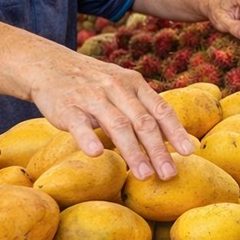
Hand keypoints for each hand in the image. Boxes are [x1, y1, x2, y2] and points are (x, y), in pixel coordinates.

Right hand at [27, 54, 195, 180]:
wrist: (50, 64)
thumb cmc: (94, 83)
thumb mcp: (122, 87)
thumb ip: (144, 108)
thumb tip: (172, 139)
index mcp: (134, 84)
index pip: (160, 109)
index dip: (175, 131)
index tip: (189, 152)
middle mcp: (116, 88)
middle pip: (143, 121)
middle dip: (158, 149)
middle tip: (169, 174)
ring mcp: (91, 96)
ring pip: (117, 125)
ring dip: (133, 152)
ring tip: (144, 175)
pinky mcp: (66, 107)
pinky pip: (79, 123)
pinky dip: (88, 138)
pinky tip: (96, 154)